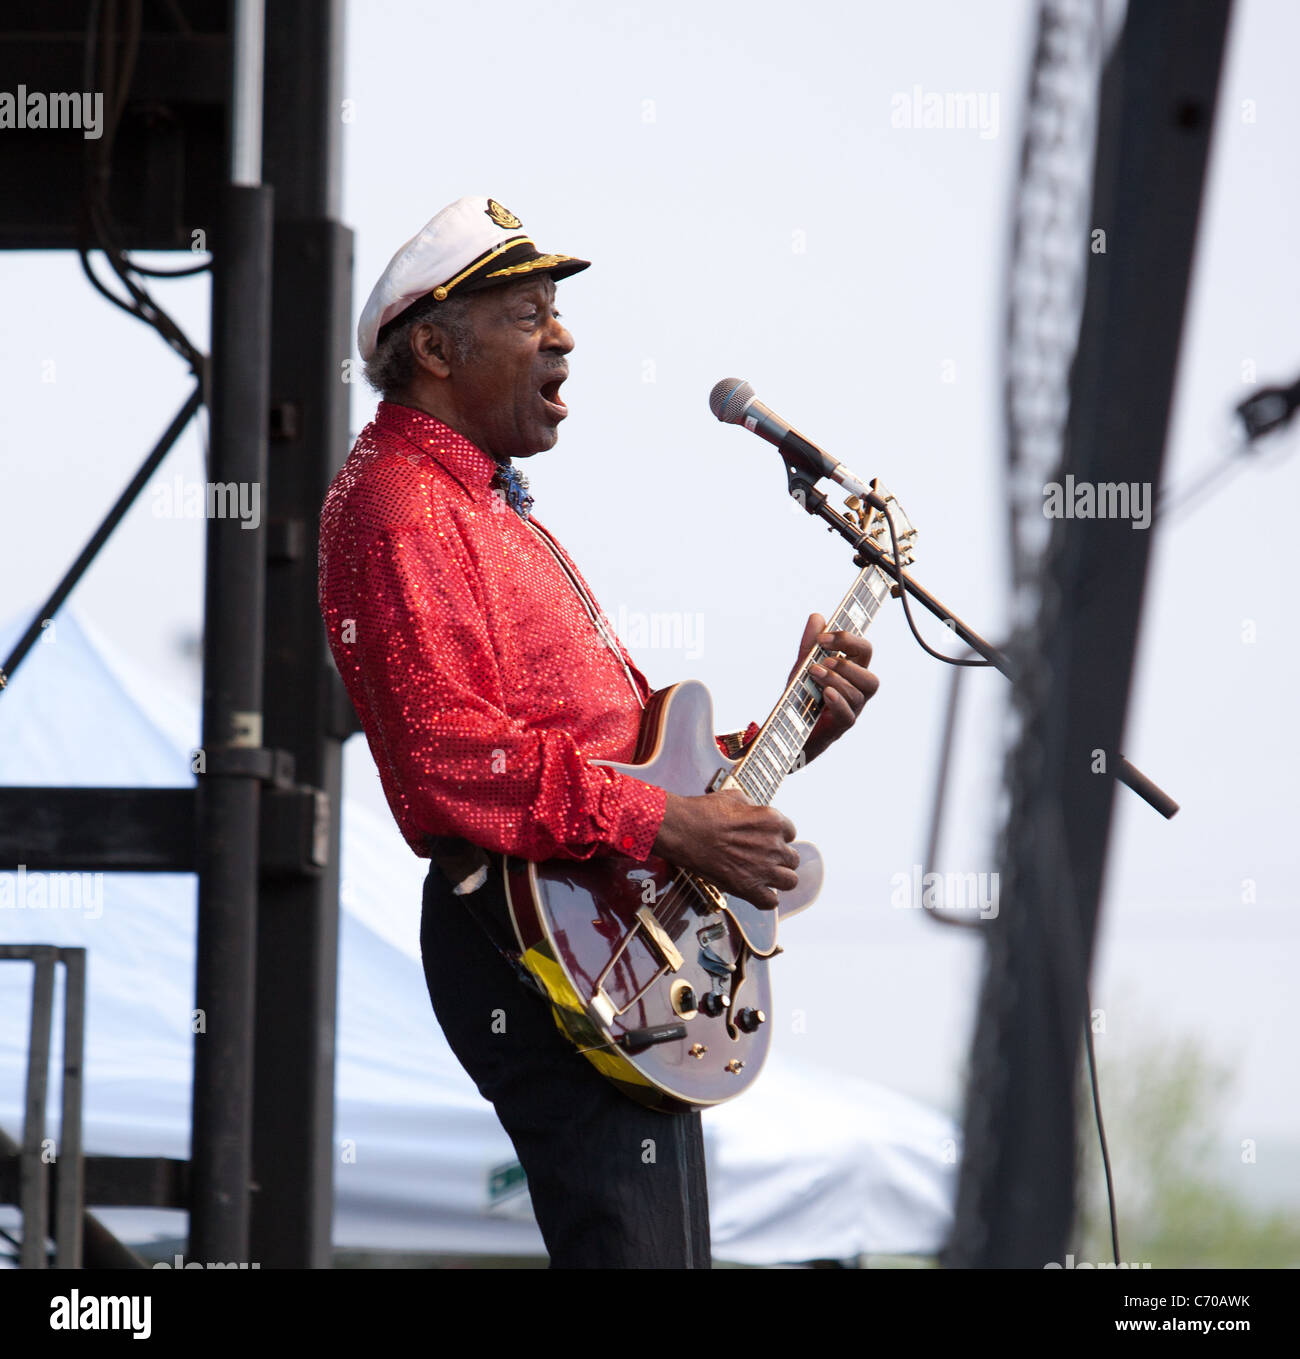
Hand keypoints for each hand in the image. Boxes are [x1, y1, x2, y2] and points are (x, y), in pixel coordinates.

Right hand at [652, 788, 799, 910]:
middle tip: (762, 858)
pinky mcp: (749, 888)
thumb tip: (756, 813)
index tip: (764, 839)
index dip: (777, 836)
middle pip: (792, 858)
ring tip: (764, 876)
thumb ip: (753, 807)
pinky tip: (756, 892)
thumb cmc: (704, 812)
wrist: (683, 831)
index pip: (790, 833)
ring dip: (779, 879)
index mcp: (773, 821)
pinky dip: (765, 899)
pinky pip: (770, 902)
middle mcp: (774, 845)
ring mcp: (763, 869)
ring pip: (790, 881)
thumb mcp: (734, 797)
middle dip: (780, 858)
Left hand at [788, 612, 879, 764]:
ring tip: (814, 673)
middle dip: (847, 664)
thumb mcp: (802, 666)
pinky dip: (837, 700)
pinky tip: (824, 693)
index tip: (823, 638)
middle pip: (871, 677)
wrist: (786, 727)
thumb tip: (818, 617)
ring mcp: (852, 710)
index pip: (864, 651)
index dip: (848, 640)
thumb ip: (809, 644)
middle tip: (821, 660)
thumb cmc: (801, 696)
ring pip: (859, 694)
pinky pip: (848, 714)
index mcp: (852, 672)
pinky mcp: (841, 726)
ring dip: (836, 679)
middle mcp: (857, 691)